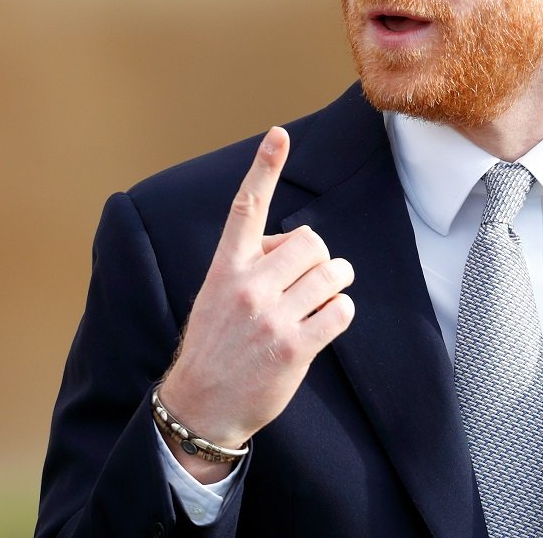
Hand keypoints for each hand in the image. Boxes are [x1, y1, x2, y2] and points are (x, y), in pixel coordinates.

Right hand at [158, 127, 354, 475]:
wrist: (200, 406)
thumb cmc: (216, 345)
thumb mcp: (217, 295)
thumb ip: (252, 264)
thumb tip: (298, 245)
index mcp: (225, 268)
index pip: (246, 207)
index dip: (264, 168)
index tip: (278, 135)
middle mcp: (247, 286)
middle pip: (312, 242)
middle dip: (320, 260)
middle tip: (309, 282)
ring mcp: (271, 317)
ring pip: (333, 273)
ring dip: (335, 286)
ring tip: (318, 302)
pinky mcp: (294, 347)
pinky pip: (341, 310)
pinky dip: (340, 314)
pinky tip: (322, 326)